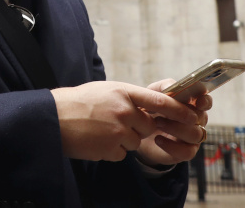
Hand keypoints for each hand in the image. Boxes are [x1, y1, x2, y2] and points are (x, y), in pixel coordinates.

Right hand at [51, 81, 198, 161]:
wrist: (53, 118)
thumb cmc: (78, 101)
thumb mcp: (105, 90)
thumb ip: (127, 97)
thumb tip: (147, 107)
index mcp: (123, 92)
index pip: (159, 101)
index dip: (178, 109)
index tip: (191, 115)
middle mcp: (124, 111)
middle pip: (147, 126)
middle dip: (136, 128)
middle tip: (113, 122)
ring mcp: (118, 131)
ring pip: (134, 142)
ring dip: (122, 140)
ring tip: (100, 130)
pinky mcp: (110, 148)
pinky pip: (121, 154)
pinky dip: (111, 150)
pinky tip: (96, 140)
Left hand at [135, 79, 211, 166]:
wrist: (141, 132)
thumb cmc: (151, 109)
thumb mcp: (153, 94)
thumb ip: (163, 87)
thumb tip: (171, 86)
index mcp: (192, 104)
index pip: (206, 102)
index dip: (205, 101)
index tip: (198, 102)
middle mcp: (197, 121)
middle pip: (200, 118)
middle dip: (181, 114)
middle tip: (161, 113)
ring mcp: (193, 137)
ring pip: (195, 134)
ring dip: (176, 128)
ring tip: (157, 123)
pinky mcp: (186, 152)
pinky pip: (187, 152)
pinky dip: (171, 146)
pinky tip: (158, 139)